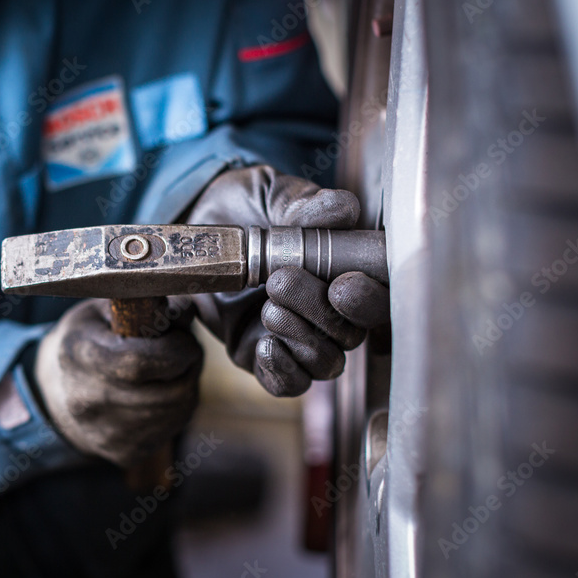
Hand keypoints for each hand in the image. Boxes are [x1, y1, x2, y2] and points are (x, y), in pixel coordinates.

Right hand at [34, 299, 202, 466]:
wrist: (55, 394)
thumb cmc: (84, 341)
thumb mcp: (101, 311)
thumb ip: (143, 305)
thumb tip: (183, 311)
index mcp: (80, 356)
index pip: (143, 362)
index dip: (175, 347)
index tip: (178, 336)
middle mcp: (91, 402)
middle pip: (169, 389)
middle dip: (186, 365)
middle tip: (177, 351)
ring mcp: (109, 433)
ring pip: (178, 408)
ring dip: (184, 385)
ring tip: (167, 370)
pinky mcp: (126, 453)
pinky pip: (174, 427)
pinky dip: (177, 408)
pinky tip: (158, 393)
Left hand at [187, 165, 389, 395]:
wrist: (196, 226)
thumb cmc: (245, 205)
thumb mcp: (269, 194)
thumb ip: (302, 203)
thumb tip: (343, 210)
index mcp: (346, 268)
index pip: (382, 295)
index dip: (371, 298)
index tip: (343, 283)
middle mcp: (331, 308)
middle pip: (353, 333)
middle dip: (322, 313)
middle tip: (281, 281)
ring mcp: (299, 337)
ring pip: (325, 362)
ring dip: (301, 338)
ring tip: (269, 305)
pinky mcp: (264, 356)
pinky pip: (288, 383)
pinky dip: (282, 370)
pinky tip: (266, 343)